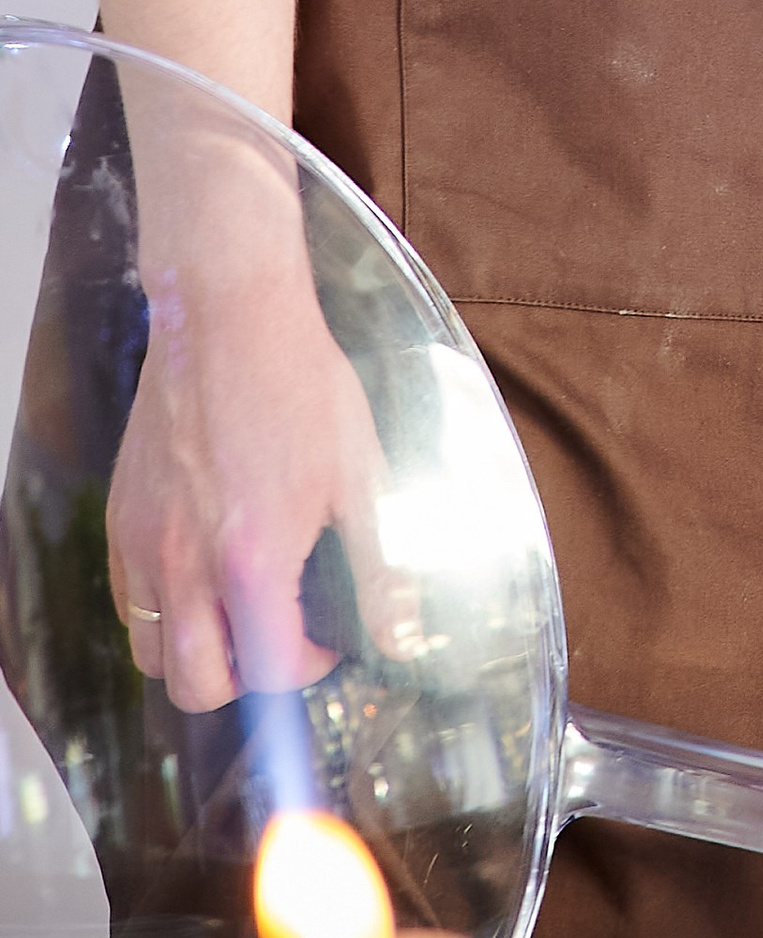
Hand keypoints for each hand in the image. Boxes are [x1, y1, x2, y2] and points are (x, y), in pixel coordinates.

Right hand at [106, 251, 421, 711]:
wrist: (228, 315)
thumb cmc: (302, 384)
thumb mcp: (361, 475)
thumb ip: (380, 568)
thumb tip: (402, 637)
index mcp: (253, 561)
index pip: (269, 671)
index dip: (308, 670)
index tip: (326, 643)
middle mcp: (187, 565)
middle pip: (196, 686)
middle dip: (245, 682)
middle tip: (279, 638)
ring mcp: (146, 544)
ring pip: (152, 653)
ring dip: (197, 653)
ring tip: (239, 611)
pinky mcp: (122, 518)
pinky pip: (129, 602)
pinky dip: (162, 612)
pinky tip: (203, 573)